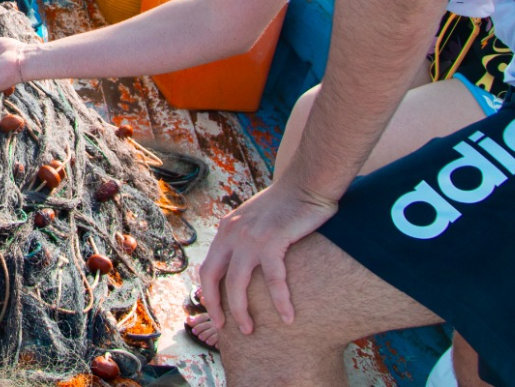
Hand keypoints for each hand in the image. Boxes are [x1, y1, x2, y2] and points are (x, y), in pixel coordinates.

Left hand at [196, 179, 336, 335]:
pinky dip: (280, 301)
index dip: (208, 291)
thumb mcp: (254, 218)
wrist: (306, 184)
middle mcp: (232, 233)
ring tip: (250, 330)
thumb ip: (245, 236)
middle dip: (216, 305)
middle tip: (225, 328)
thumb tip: (243, 259)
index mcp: (227, 229)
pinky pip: (273, 279)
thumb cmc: (286, 203)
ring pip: (237, 283)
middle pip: (212, 277)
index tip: (215, 310)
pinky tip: (288, 317)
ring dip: (241, 311)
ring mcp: (250, 237)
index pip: (208, 266)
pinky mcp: (272, 240)